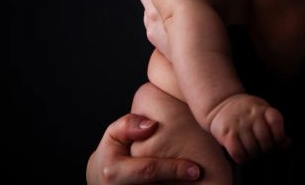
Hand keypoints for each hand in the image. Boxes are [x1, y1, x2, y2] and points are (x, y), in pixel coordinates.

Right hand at [86, 114, 201, 183]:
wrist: (103, 181)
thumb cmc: (111, 154)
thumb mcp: (113, 135)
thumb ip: (128, 125)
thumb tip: (152, 125)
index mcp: (114, 172)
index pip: (149, 171)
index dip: (174, 170)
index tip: (196, 170)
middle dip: (180, 184)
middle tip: (201, 177)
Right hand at [208, 94, 287, 163]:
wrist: (222, 103)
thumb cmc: (247, 112)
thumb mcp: (263, 112)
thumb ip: (275, 127)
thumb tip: (287, 142)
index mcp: (262, 109)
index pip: (276, 121)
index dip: (279, 135)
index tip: (277, 141)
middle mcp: (251, 115)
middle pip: (265, 140)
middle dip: (265, 149)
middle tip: (262, 150)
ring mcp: (238, 124)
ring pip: (252, 149)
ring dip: (253, 155)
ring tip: (252, 153)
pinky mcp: (226, 133)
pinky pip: (237, 152)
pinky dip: (241, 158)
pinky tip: (242, 155)